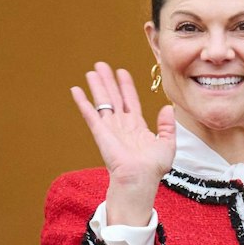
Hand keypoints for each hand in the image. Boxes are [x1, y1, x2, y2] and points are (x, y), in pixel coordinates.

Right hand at [71, 61, 175, 226]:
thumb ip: (167, 126)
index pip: (130, 101)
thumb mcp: (167, 144)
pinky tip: (76, 90)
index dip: (126, 86)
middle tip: (101, 65)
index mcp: (137, 127)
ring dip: (97, 86)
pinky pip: (90, 114)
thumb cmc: (153, 168)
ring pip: (102, 101)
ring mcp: (110, 128)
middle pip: (114, 97)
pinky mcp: (100, 132)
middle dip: (108, 81)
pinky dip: (83, 102)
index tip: (121, 72)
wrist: (140, 179)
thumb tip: (167, 108)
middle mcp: (122, 125)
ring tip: (91, 71)